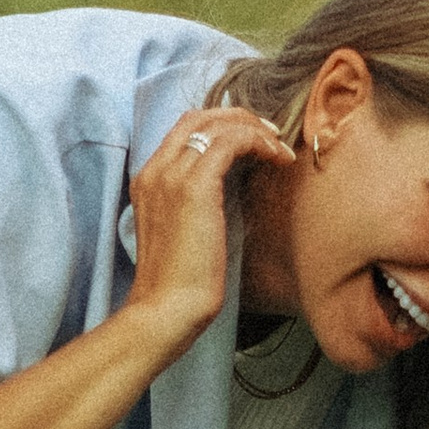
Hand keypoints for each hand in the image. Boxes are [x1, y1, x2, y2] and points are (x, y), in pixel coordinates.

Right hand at [122, 105, 295, 357]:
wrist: (165, 310)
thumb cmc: (180, 286)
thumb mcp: (186, 235)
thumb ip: (198, 207)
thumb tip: (231, 193)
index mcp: (148, 181)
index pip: (183, 132)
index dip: (221, 127)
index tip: (253, 141)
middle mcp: (155, 170)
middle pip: (197, 117)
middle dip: (238, 118)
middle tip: (271, 134)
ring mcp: (171, 176)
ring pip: (216, 125)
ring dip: (254, 130)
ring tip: (281, 147)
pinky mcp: (195, 187)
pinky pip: (231, 142)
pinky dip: (259, 143)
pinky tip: (279, 159)